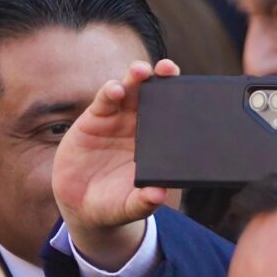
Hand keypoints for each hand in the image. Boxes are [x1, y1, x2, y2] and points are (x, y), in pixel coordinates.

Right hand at [52, 59, 177, 269]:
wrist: (83, 206)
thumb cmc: (115, 204)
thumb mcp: (130, 207)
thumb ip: (143, 202)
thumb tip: (158, 195)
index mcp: (158, 144)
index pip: (173, 116)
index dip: (181, 101)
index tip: (192, 91)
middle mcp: (140, 127)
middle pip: (153, 96)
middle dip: (161, 79)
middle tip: (168, 68)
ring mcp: (117, 121)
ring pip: (129, 92)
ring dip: (135, 79)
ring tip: (141, 72)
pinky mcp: (93, 121)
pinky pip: (104, 102)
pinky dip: (110, 93)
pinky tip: (116, 90)